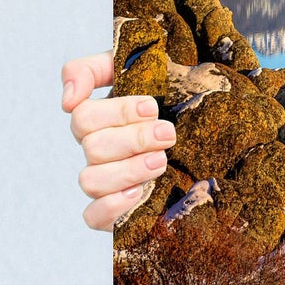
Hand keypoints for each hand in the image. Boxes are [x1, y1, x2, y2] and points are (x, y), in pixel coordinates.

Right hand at [62, 51, 175, 230]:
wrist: (216, 133)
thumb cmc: (178, 97)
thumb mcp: (146, 68)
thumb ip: (95, 69)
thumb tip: (67, 99)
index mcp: (102, 118)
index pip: (82, 115)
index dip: (117, 112)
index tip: (152, 106)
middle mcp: (100, 150)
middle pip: (92, 147)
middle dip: (134, 139)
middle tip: (168, 134)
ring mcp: (107, 181)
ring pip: (91, 180)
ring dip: (128, 170)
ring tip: (162, 161)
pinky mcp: (117, 211)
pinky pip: (93, 216)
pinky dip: (112, 206)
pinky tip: (140, 193)